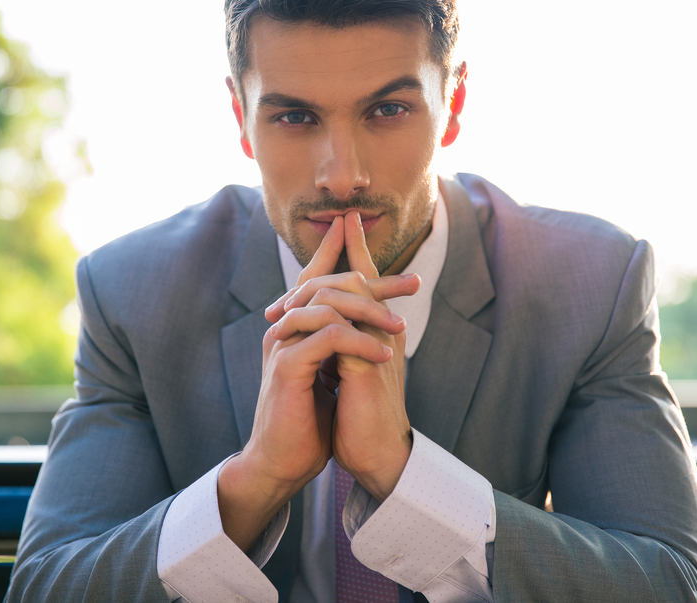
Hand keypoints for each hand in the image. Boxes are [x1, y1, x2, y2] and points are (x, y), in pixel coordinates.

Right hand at [219, 216, 408, 548]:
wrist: (285, 462)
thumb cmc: (310, 423)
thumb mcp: (335, 375)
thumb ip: (344, 345)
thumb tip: (374, 322)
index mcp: (297, 329)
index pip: (318, 280)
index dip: (341, 252)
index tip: (364, 234)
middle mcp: (286, 329)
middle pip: (326, 283)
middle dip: (372, 277)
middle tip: (414, 283)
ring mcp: (283, 344)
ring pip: (327, 303)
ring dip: (370, 310)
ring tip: (400, 325)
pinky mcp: (286, 366)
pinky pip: (329, 337)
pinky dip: (360, 341)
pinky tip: (383, 353)